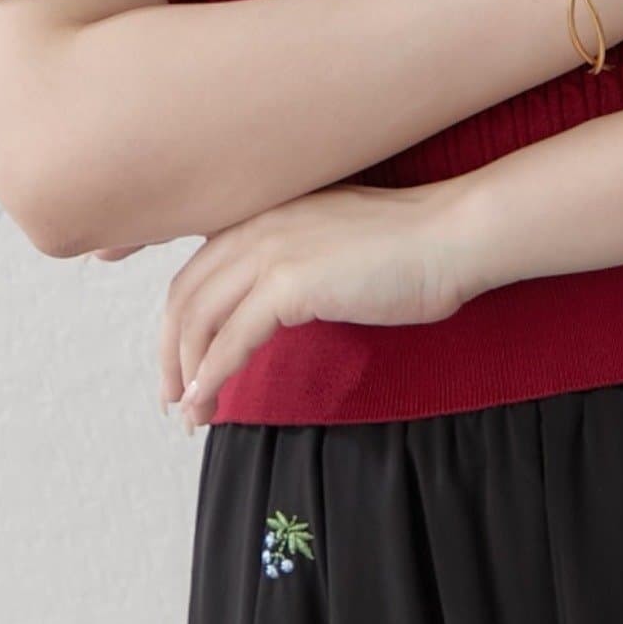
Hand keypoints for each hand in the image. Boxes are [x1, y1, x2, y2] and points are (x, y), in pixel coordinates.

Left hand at [158, 178, 479, 429]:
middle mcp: (258, 223)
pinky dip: (212, 376)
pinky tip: (209, 401)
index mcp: (266, 211)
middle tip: (174, 395)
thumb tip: (273, 307)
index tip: (174, 356)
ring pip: (198, 319)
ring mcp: (271, 250)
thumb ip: (295, 263)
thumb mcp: (334, 243)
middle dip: (171, 352)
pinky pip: (231, 340)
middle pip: (185, 295)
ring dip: (186, 372)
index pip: (197, 266)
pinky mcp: (289, 283)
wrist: (451, 237)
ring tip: (192, 412)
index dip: (176, 317)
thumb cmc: (410, 247)